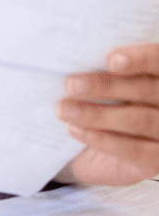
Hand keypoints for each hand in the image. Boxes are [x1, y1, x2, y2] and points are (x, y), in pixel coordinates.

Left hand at [59, 43, 158, 184]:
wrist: (105, 145)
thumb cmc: (104, 100)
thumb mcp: (107, 82)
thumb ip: (102, 70)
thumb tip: (72, 56)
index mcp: (158, 74)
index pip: (157, 59)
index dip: (139, 59)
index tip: (111, 61)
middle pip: (145, 90)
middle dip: (106, 86)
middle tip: (72, 85)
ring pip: (139, 119)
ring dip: (98, 115)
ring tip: (65, 109)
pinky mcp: (158, 159)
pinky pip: (135, 150)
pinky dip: (103, 139)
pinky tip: (76, 130)